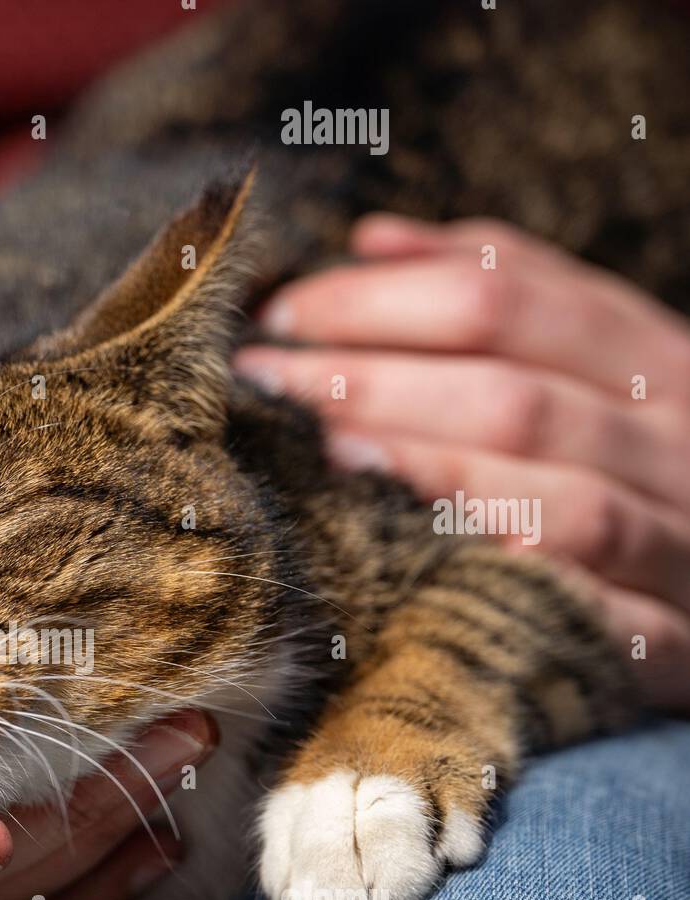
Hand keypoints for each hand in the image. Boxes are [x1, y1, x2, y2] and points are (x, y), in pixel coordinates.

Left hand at [236, 215, 689, 710]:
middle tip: (269, 386)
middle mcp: (676, 440)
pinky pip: (602, 620)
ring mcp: (682, 542)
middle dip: (375, 385)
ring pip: (561, 505)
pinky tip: (432, 568)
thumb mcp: (594, 354)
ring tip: (329, 458)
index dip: (379, 301)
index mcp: (652, 355)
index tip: (279, 315)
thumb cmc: (639, 455)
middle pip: (515, 398)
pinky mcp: (674, 642)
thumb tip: (372, 239)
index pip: (505, 297)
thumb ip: (504, 288)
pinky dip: (523, 589)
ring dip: (434, 477)